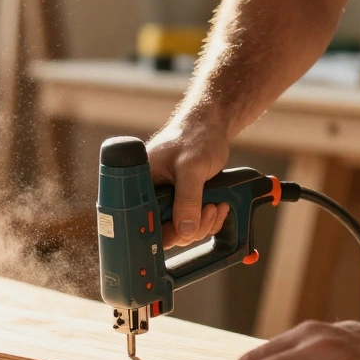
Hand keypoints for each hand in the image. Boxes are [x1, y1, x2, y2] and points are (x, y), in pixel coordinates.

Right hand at [146, 120, 232, 247]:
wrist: (210, 127)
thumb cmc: (195, 137)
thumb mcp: (191, 168)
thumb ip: (187, 199)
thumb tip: (185, 231)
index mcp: (141, 184)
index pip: (143, 222)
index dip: (162, 232)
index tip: (184, 229)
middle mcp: (151, 195)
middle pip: (165, 231)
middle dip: (190, 228)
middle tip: (208, 209)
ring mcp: (168, 200)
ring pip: (182, 230)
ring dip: (204, 223)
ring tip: (216, 204)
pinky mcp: (182, 202)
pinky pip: (193, 223)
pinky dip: (209, 220)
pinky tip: (218, 205)